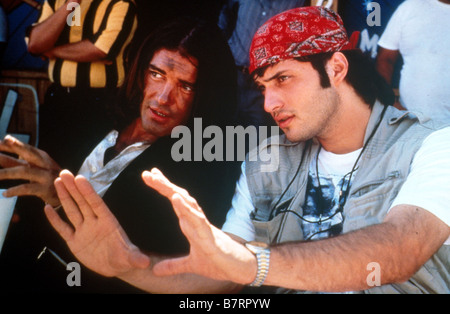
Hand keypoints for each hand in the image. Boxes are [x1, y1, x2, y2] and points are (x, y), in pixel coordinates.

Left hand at [0, 135, 60, 205]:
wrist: (68, 193)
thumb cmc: (48, 179)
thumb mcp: (35, 168)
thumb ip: (18, 163)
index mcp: (41, 157)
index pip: (25, 148)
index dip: (12, 144)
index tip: (2, 140)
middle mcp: (44, 164)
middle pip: (29, 153)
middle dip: (17, 146)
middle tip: (4, 142)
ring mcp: (46, 176)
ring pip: (24, 171)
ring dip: (6, 173)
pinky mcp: (45, 189)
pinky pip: (27, 188)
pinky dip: (15, 190)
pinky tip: (6, 193)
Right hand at [45, 170, 150, 276]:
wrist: (118, 265)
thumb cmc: (126, 258)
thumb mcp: (131, 259)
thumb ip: (135, 258)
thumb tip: (144, 262)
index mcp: (108, 222)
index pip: (96, 203)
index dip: (88, 191)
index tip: (80, 178)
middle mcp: (94, 223)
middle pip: (82, 202)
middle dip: (73, 188)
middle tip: (65, 173)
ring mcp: (84, 231)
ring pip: (72, 210)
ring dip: (65, 197)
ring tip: (58, 182)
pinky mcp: (75, 241)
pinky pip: (63, 228)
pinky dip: (54, 219)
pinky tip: (47, 208)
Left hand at [141, 168, 256, 284]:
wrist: (240, 269)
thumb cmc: (219, 262)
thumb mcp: (191, 265)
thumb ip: (174, 265)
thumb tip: (155, 270)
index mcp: (191, 224)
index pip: (176, 202)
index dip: (164, 189)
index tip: (151, 176)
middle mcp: (196, 221)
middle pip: (179, 197)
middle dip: (164, 185)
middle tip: (148, 173)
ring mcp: (203, 226)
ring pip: (187, 203)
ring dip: (172, 191)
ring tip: (157, 180)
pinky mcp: (209, 236)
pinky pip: (197, 219)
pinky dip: (186, 208)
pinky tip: (175, 198)